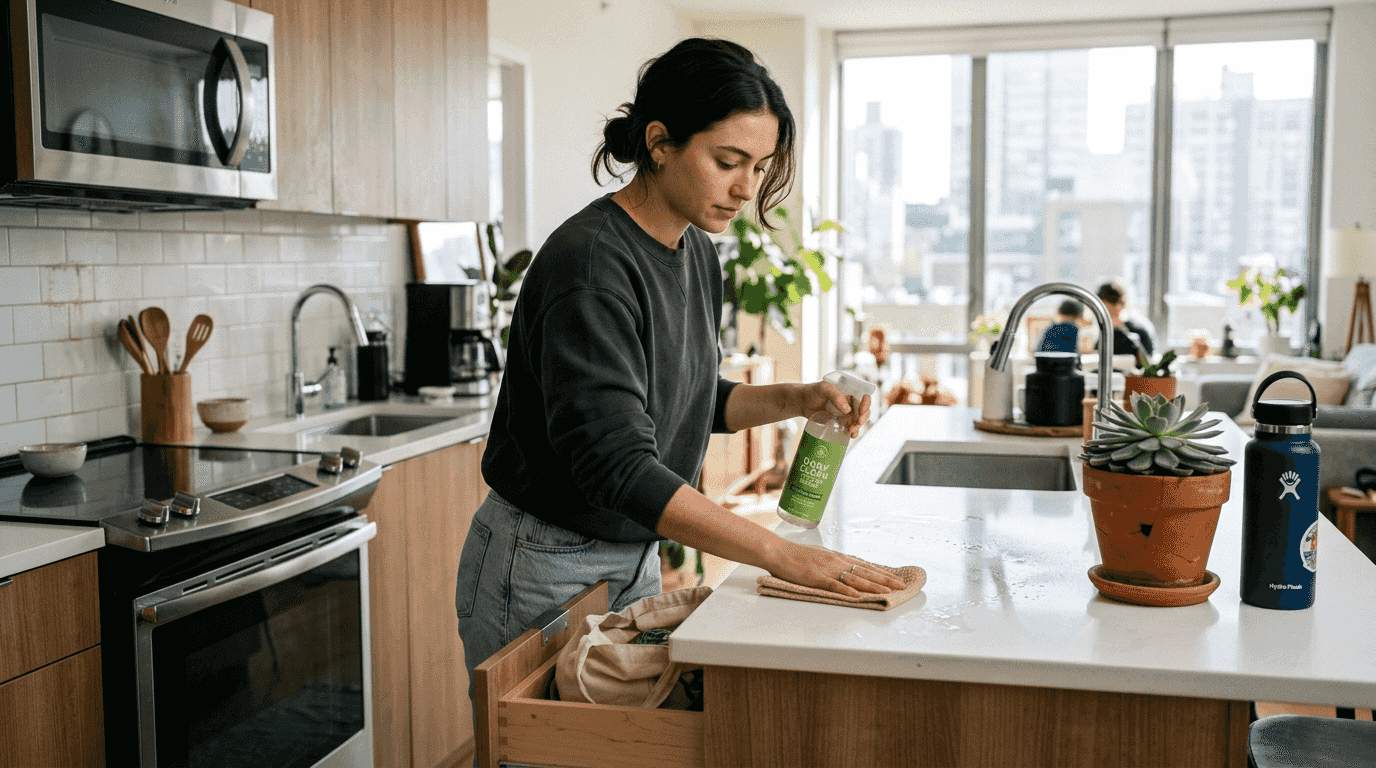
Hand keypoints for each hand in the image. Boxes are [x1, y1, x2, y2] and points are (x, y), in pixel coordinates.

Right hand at [765, 540, 906, 597]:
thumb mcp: (820, 557)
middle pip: (866, 572)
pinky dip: (848, 591)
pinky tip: (858, 596)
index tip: (897, 578)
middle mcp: (837, 562)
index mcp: (838, 558)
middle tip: (902, 586)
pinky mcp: (816, 578)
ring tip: (888, 592)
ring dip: (873, 586)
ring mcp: (828, 570)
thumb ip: (834, 564)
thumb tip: (849, 570)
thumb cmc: (796, 556)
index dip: (883, 573)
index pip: (866, 566)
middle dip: (885, 580)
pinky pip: (835, 585)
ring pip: (855, 579)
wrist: (778, 552)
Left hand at [796, 381, 870, 437]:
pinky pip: (850, 428)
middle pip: (863, 411)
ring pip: (858, 421)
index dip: (866, 404)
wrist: (802, 403)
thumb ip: (835, 396)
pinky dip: (853, 433)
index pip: (864, 397)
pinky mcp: (840, 422)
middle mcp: (850, 403)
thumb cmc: (813, 392)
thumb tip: (847, 410)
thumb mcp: (823, 389)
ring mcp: (845, 414)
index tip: (861, 411)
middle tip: (856, 423)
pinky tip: (851, 436)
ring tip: (851, 431)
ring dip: (858, 427)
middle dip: (863, 418)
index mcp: (849, 392)